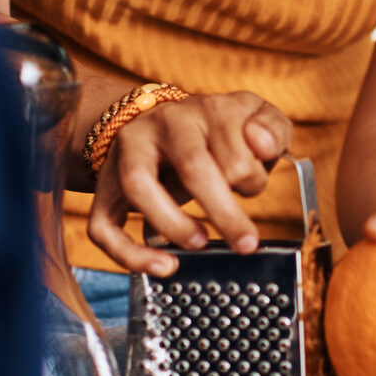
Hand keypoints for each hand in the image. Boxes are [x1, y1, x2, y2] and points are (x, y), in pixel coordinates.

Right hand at [89, 91, 291, 273]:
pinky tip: (163, 267)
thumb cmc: (216, 131)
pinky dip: (129, 254)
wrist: (154, 119)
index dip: (251, 180)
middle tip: (246, 243)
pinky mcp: (105, 186)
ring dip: (173, 222)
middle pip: (192, 166)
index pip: (236, 151)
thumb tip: (261, 146)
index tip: (253, 189)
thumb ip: (271, 129)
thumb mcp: (253, 118)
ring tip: (200, 244)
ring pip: (139, 185)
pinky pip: (103, 225)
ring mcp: (128, 153)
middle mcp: (163, 124)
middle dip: (224, 212)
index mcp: (206, 109)